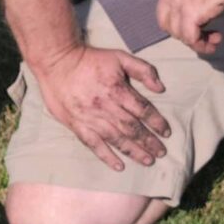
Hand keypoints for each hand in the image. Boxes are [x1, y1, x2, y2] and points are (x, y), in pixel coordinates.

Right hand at [31, 45, 170, 172]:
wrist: (57, 62)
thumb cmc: (90, 59)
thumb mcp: (119, 57)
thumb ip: (143, 70)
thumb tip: (161, 88)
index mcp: (118, 89)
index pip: (143, 110)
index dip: (157, 122)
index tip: (167, 132)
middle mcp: (106, 107)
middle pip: (133, 128)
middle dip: (149, 141)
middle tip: (162, 152)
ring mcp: (91, 118)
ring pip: (117, 139)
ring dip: (134, 151)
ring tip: (148, 161)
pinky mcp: (78, 125)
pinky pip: (94, 145)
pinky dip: (107, 157)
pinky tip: (119, 166)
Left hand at [156, 0, 223, 54]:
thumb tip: (200, 1)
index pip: (165, 9)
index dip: (179, 21)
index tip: (198, 22)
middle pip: (168, 24)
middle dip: (185, 33)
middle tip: (205, 33)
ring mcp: (178, 3)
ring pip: (179, 34)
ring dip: (196, 41)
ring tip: (214, 39)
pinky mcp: (191, 14)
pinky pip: (191, 38)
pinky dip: (201, 44)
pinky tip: (214, 41)